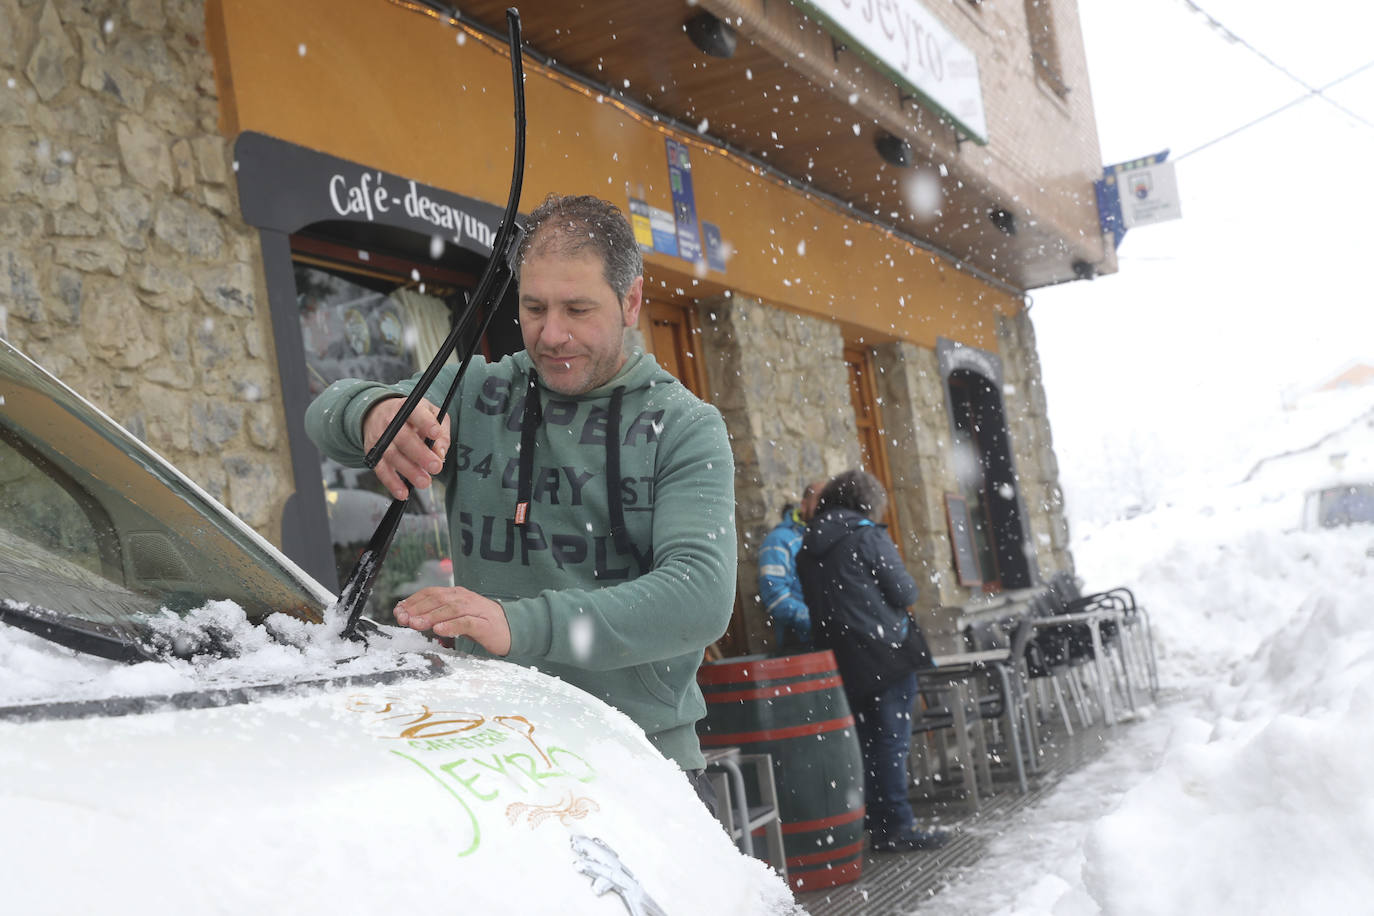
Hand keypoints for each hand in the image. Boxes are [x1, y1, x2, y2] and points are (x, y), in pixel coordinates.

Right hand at [362, 396, 450, 499]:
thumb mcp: (431, 413)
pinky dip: (391, 483)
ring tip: (425, 482)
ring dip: (409, 471)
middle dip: (420, 454)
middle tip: (436, 467)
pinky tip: (403, 492)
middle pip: (404, 439)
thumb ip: (441, 432)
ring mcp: (381, 438)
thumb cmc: (412, 416)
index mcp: (408, 408)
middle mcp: (392, 422)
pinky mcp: (373, 452)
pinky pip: (381, 469)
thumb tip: (440, 453)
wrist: (378, 413)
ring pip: (393, 456)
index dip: (426, 423)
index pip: (417, 413)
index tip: (435, 433)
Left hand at [394, 586, 510, 655]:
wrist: (513, 629)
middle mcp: (465, 598)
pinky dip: (452, 625)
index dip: (413, 601)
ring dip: (430, 616)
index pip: (431, 593)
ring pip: (450, 609)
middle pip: (438, 599)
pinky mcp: (485, 624)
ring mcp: (476, 610)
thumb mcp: (457, 617)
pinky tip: (439, 630)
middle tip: (403, 618)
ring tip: (416, 623)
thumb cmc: (481, 624)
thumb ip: (437, 616)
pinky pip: (466, 623)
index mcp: (457, 595)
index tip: (399, 611)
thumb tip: (411, 617)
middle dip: (418, 608)